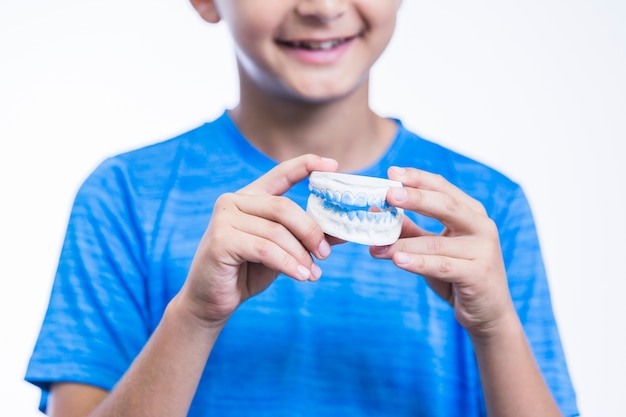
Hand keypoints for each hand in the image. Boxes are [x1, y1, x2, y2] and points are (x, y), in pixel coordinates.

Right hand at [178, 154, 338, 326]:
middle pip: (283, 207)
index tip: (334, 165)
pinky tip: (301, 276)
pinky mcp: (221, 240)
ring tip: (313, 273)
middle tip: (326, 254)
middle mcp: (234, 201)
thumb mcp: (282, 250)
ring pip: (276, 232)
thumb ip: (304, 238)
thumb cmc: (247, 272)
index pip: (281, 173)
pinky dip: (288, 264)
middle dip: (310, 231)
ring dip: (300, 255)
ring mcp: (224, 218)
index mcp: (250, 197)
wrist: (212, 301)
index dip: (307, 165)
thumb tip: (340, 234)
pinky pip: (265, 249)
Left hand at [370, 167, 515, 337]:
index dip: (418, 178)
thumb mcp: (432, 248)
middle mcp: (481, 226)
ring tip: (377, 244)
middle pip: (446, 206)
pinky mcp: (479, 275)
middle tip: (388, 194)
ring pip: (437, 243)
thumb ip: (409, 230)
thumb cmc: (458, 274)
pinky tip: (398, 260)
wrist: (488, 312)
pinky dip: (418, 263)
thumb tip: (376, 212)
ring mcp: (483, 250)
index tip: (392, 172)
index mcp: (470, 212)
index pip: (443, 188)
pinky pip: (442, 266)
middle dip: (415, 198)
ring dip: (403, 243)